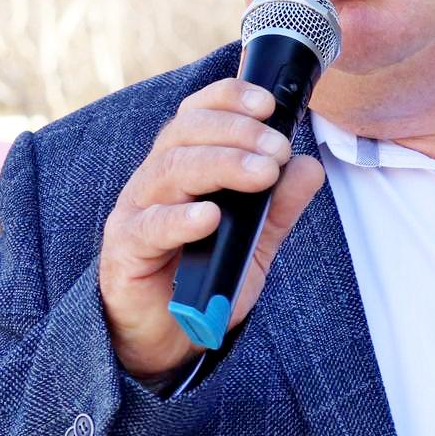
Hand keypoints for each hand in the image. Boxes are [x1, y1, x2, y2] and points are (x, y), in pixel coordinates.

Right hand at [98, 79, 324, 380]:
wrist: (168, 336)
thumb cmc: (206, 279)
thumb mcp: (254, 241)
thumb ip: (279, 205)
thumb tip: (309, 166)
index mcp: (183, 165)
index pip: (198, 114)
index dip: (229, 98)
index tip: (270, 103)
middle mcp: (155, 180)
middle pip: (186, 134)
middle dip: (237, 132)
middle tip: (278, 149)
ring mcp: (136, 213)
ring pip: (170, 170)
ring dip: (221, 165)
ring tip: (262, 174)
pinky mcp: (125, 251)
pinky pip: (150, 227)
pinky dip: (181, 219)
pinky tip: (210, 216)